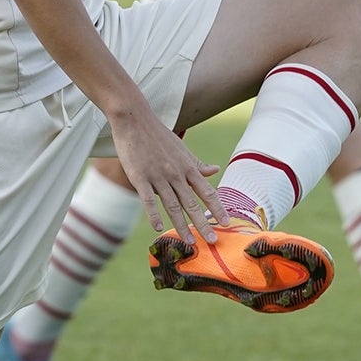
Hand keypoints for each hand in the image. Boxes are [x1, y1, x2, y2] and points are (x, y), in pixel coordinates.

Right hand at [106, 107, 227, 243]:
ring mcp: (158, 175)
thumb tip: (216, 170)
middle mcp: (176, 173)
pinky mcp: (139, 176)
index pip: (207, 191)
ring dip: (181, 225)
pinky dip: (154, 214)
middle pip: (192, 203)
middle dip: (203, 224)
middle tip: (212, 241)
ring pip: (172, 205)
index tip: (226, 224)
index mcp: (187, 167)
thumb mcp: (182, 149)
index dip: (217, 208)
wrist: (134, 118)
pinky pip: (148, 199)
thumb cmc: (158, 134)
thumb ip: (198, 163)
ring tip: (189, 243)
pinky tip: (158, 228)